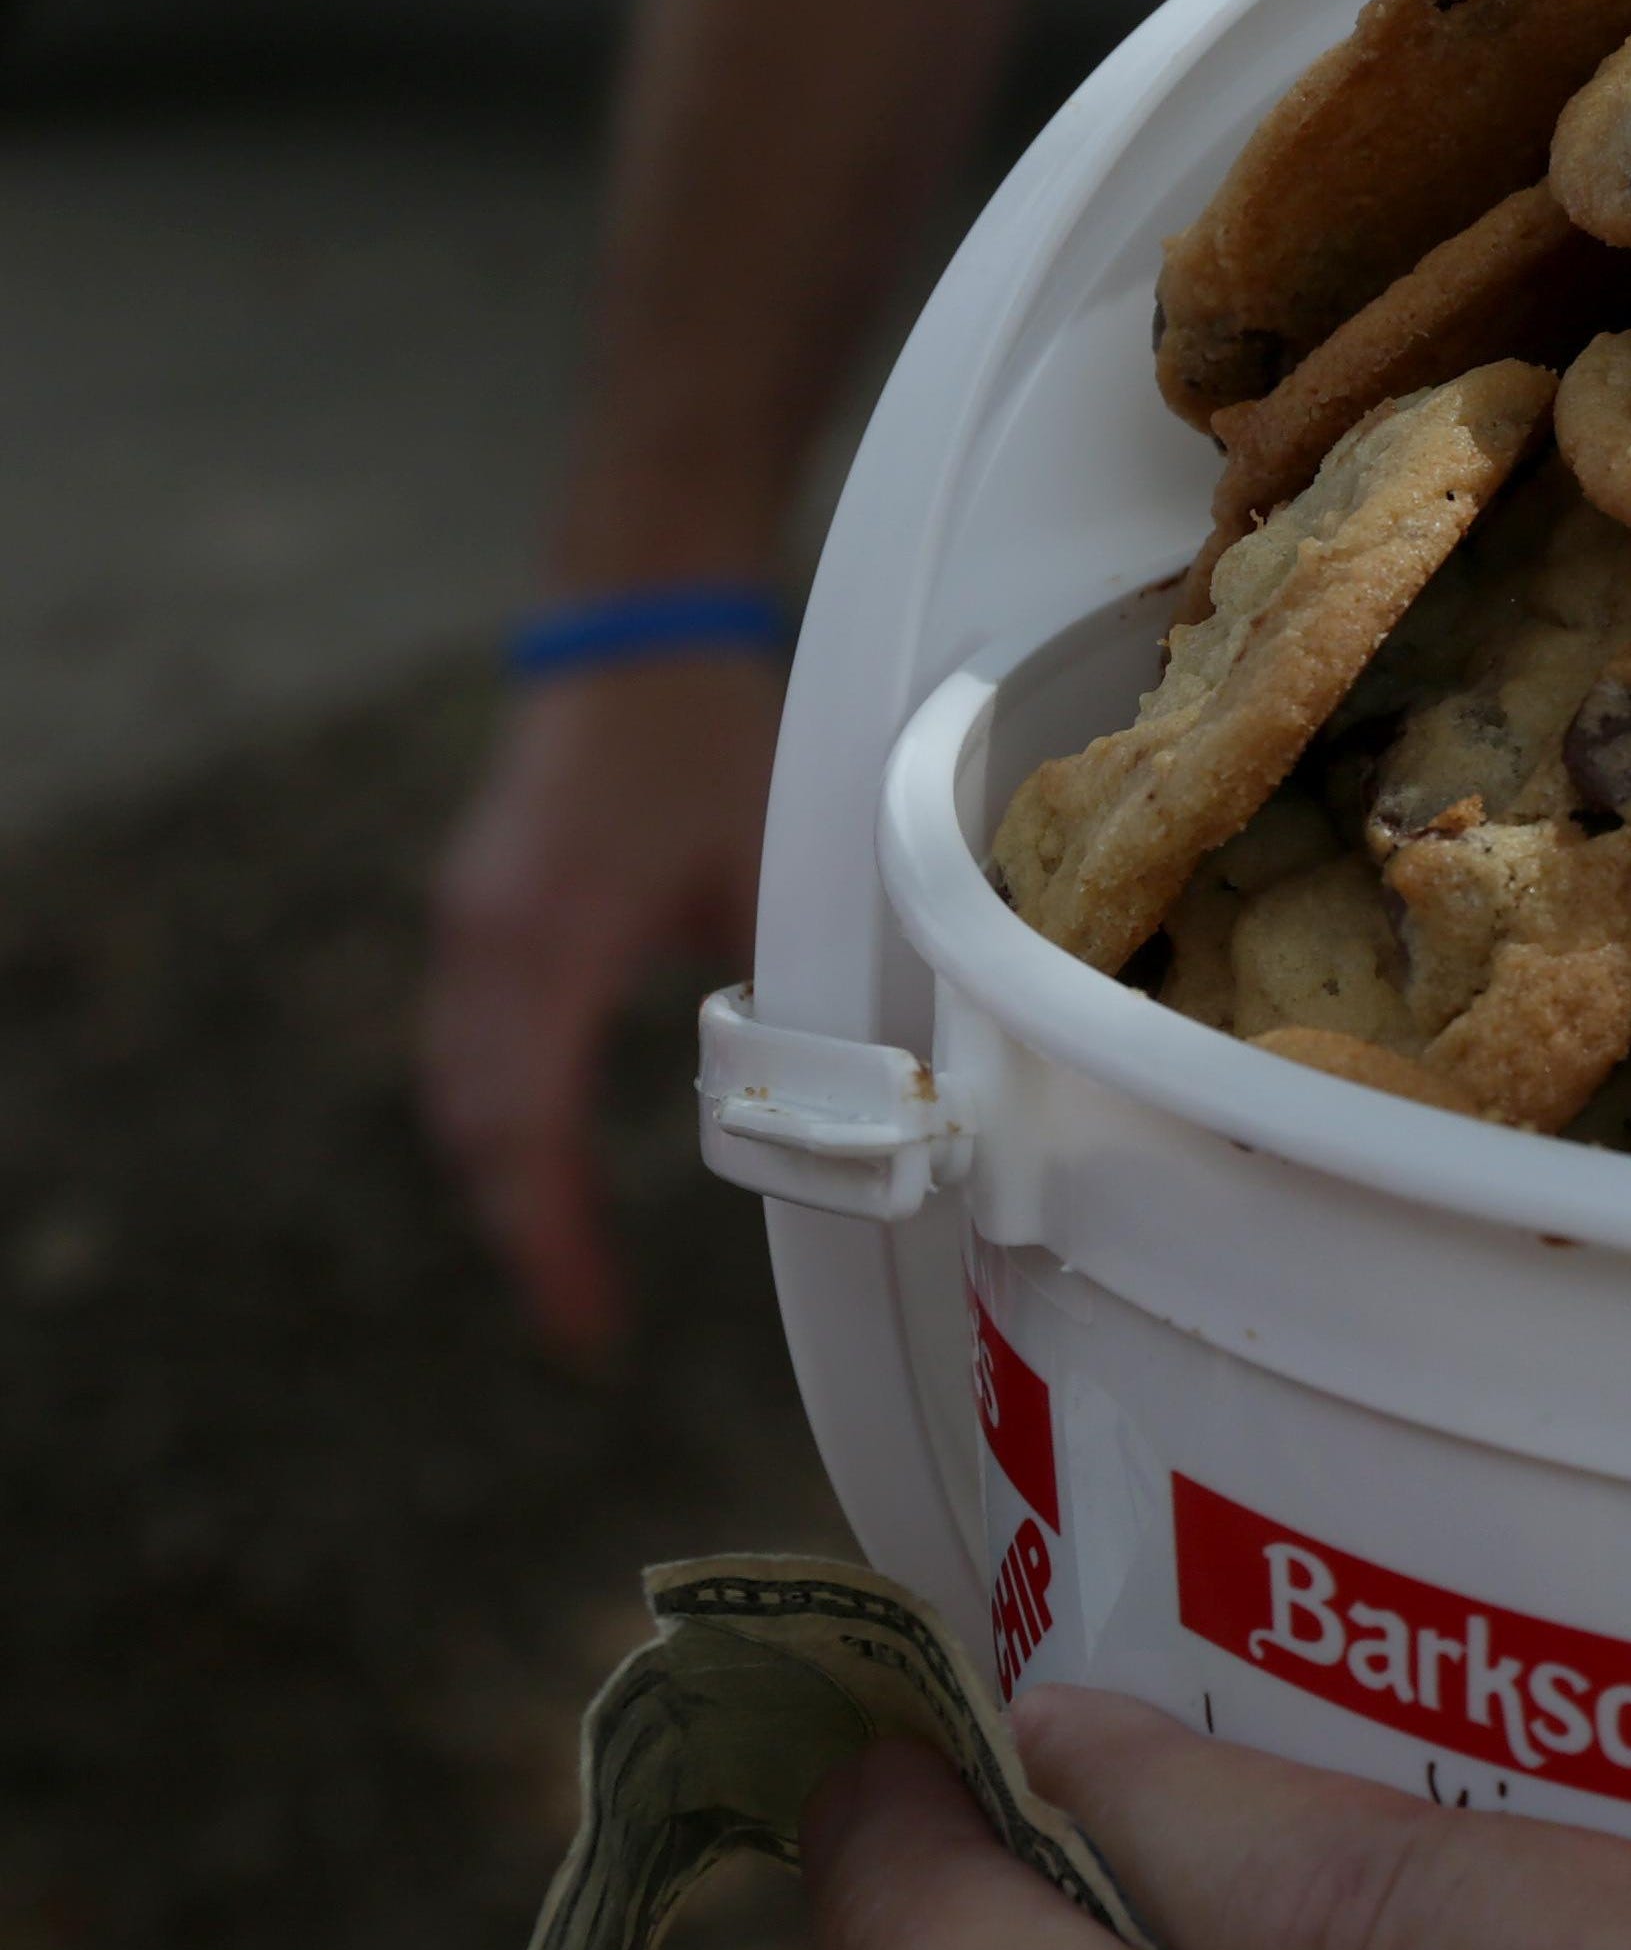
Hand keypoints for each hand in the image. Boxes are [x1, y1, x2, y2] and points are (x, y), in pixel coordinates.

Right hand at [419, 655, 777, 1357]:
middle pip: (476, 1123)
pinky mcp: (479, 913)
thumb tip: (851, 1107)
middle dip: (522, 1229)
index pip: (527, 1122)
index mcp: (550, 931)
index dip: (550, 1232)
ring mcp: (470, 923)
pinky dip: (498, 1119)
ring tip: (562, 1265)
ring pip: (460, 1089)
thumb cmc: (709, 739)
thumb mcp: (769, 864)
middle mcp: (486, 937)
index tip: (585, 1320)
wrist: (632, 628)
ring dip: (503, 1181)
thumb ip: (790, 985)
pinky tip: (538, 1169)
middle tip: (580, 1321)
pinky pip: (469, 1044)